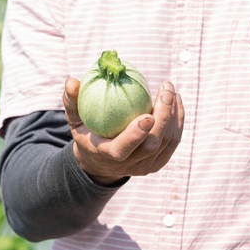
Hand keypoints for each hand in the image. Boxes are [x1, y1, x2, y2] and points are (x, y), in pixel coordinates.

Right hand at [63, 78, 184, 184]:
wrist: (99, 162)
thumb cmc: (87, 134)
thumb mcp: (74, 121)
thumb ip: (72, 102)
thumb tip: (71, 81)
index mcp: (107, 155)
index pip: (123, 149)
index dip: (136, 135)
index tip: (148, 115)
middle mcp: (128, 165)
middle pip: (152, 144)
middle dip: (163, 115)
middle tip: (166, 89)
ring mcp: (145, 167)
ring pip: (166, 142)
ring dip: (173, 115)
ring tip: (171, 91)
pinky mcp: (157, 163)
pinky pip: (173, 142)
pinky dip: (178, 121)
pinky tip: (176, 101)